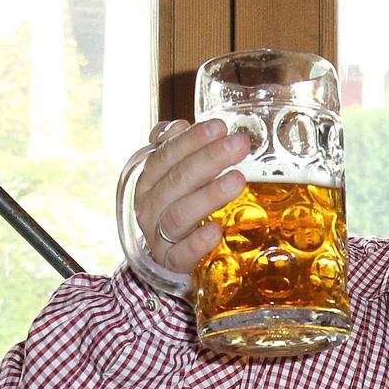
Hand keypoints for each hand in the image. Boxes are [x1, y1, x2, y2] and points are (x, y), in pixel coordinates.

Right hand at [129, 119, 249, 270]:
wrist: (165, 258)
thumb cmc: (177, 209)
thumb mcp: (172, 178)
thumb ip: (176, 151)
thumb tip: (179, 125)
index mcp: (149, 181)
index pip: (166, 156)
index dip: (192, 140)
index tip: (219, 126)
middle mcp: (150, 206)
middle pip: (176, 180)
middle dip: (208, 159)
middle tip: (238, 145)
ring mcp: (159, 236)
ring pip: (179, 214)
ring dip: (209, 195)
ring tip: (237, 180)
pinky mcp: (173, 262)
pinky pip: (183, 253)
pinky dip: (199, 242)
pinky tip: (217, 229)